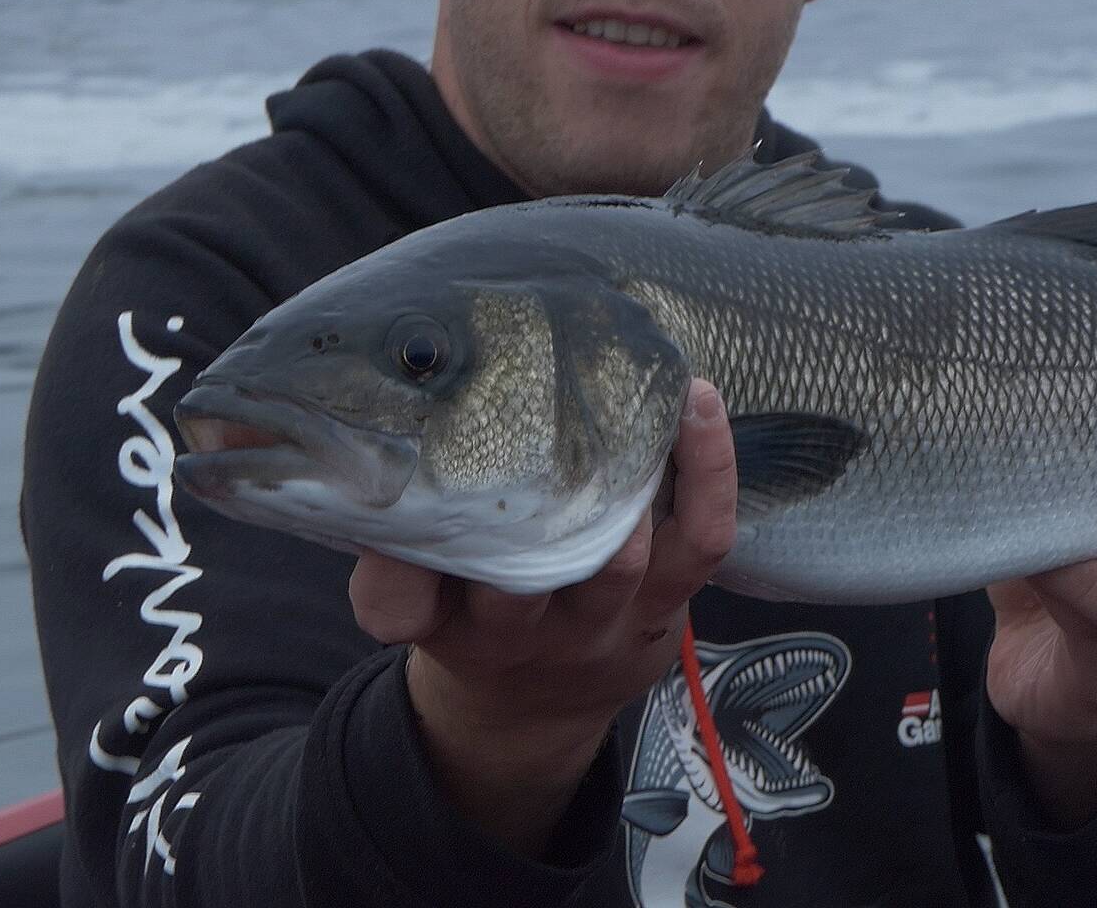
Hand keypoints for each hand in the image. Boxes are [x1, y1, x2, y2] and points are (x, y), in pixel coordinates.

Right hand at [347, 378, 737, 855]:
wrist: (536, 705)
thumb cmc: (473, 607)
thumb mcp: (423, 586)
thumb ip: (404, 530)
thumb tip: (391, 420)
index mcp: (438, 621)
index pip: (396, 607)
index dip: (390, 566)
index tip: (388, 496)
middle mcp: (514, 631)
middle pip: (516, 584)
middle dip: (529, 510)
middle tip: (534, 412)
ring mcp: (595, 624)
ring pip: (616, 564)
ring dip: (631, 480)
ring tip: (637, 391)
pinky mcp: (661, 607)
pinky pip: (698, 543)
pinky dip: (707, 473)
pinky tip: (699, 406)